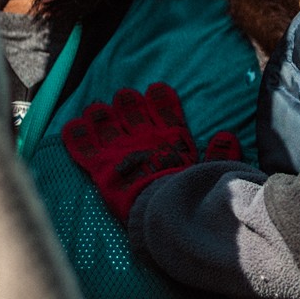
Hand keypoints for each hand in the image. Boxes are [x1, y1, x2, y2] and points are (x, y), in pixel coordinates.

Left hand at [61, 83, 240, 221]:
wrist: (164, 210)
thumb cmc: (190, 194)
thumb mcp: (213, 173)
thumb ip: (220, 154)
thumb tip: (227, 135)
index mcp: (172, 139)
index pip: (167, 111)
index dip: (160, 99)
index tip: (156, 87)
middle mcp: (144, 139)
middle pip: (132, 112)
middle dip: (127, 102)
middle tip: (122, 95)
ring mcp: (121, 150)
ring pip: (106, 124)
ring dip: (100, 115)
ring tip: (95, 108)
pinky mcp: (101, 167)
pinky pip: (84, 148)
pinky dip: (76, 136)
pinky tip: (71, 125)